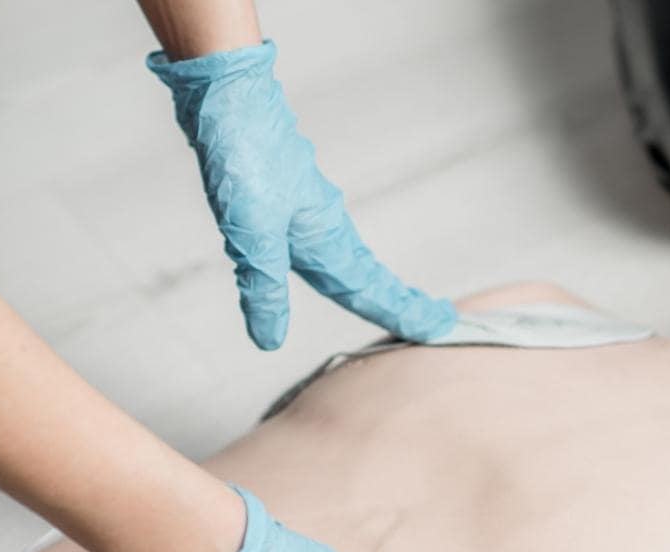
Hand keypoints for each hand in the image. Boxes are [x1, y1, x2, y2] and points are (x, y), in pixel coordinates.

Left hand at [147, 41, 455, 349]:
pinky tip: (321, 257)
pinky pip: (323, 240)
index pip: (370, 291)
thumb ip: (262, 287)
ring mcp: (307, 209)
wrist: (227, 93)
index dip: (404, 315)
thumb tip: (269, 340)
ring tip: (390, 300)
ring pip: (347, 257)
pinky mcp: (286, 195)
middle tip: (435, 322)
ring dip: (372, 282)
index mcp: (325, 239)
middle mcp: (324, 226)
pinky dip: (339, 259)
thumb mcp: (251, 231)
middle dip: (400, 302)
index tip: (442, 330)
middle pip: (369, 276)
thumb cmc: (243, 156)